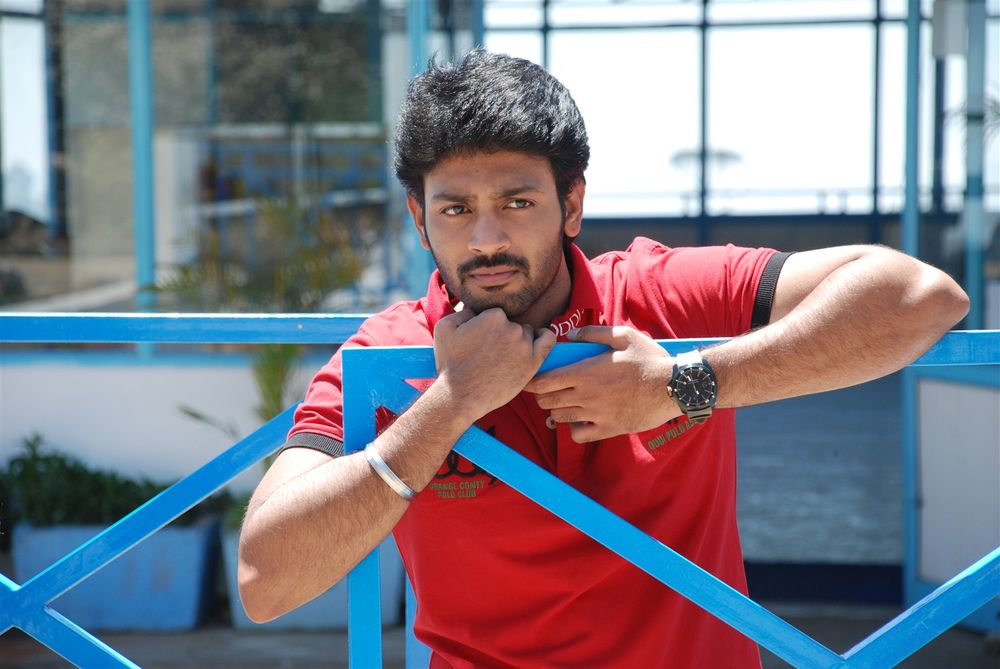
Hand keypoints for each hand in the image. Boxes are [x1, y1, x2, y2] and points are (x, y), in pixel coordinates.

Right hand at [433, 308, 555, 420]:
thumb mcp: (445, 327)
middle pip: (512, 323)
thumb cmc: (451, 364)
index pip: (496, 314)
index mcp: (493, 316)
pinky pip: (548, 340)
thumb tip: (476, 308)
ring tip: (503, 357)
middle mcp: (512, 327)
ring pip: (527, 333)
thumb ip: (464, 310)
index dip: (487, 327)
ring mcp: (524, 345)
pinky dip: (544, 336)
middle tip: (490, 352)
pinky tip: (536, 341)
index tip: (480, 341)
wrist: (460, 396)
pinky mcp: (533, 362)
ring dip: (518, 340)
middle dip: (502, 334)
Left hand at [524, 325, 680, 441]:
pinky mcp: (608, 429)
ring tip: (561, 403)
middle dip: (540, 395)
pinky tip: (580, 420)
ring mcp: (596, 414)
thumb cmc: (649, 359)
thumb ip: (593, 334)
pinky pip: (579, 435)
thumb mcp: (623, 336)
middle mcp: (586, 395)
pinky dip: (573, 429)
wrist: (673, 386)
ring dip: (555, 410)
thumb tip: (570, 335)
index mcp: (585, 372)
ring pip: (560, 417)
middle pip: (547, 401)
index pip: (544, 382)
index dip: (531, 382)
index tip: (529, 380)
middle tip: (544, 390)